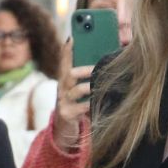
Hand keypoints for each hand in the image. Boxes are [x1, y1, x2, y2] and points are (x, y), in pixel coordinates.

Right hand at [53, 38, 93, 152]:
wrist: (66, 129)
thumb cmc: (78, 106)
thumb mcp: (79, 91)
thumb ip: (87, 77)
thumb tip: (105, 62)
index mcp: (65, 80)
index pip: (64, 62)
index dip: (66, 51)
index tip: (72, 38)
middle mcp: (62, 89)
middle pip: (68, 74)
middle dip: (82, 69)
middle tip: (96, 67)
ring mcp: (63, 102)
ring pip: (75, 90)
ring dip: (88, 86)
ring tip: (98, 85)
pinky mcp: (67, 114)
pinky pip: (80, 108)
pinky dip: (90, 105)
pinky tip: (99, 103)